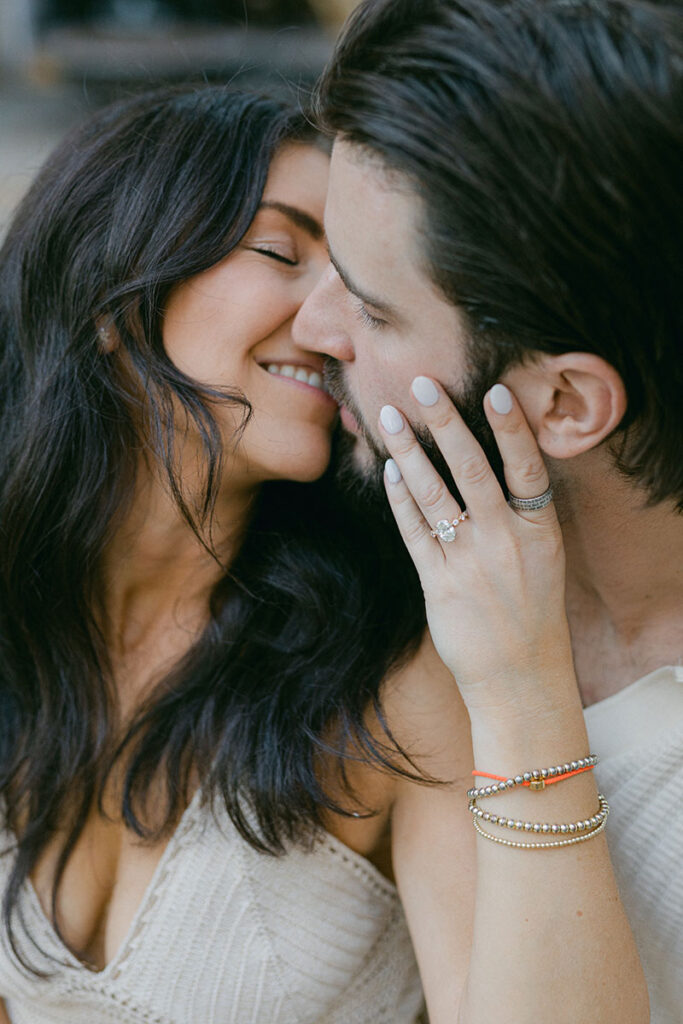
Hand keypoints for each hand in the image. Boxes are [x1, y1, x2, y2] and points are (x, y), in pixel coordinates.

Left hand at [380, 378, 573, 713]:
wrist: (519, 675)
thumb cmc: (531, 610)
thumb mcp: (543, 558)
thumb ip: (520, 515)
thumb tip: (487, 464)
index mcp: (539, 531)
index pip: (527, 469)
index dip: (512, 429)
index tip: (493, 391)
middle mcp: (505, 541)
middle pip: (474, 469)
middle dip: (446, 423)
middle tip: (424, 384)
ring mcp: (469, 562)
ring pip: (435, 493)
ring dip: (409, 451)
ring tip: (389, 417)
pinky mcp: (439, 583)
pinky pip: (414, 530)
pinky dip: (400, 498)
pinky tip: (389, 471)